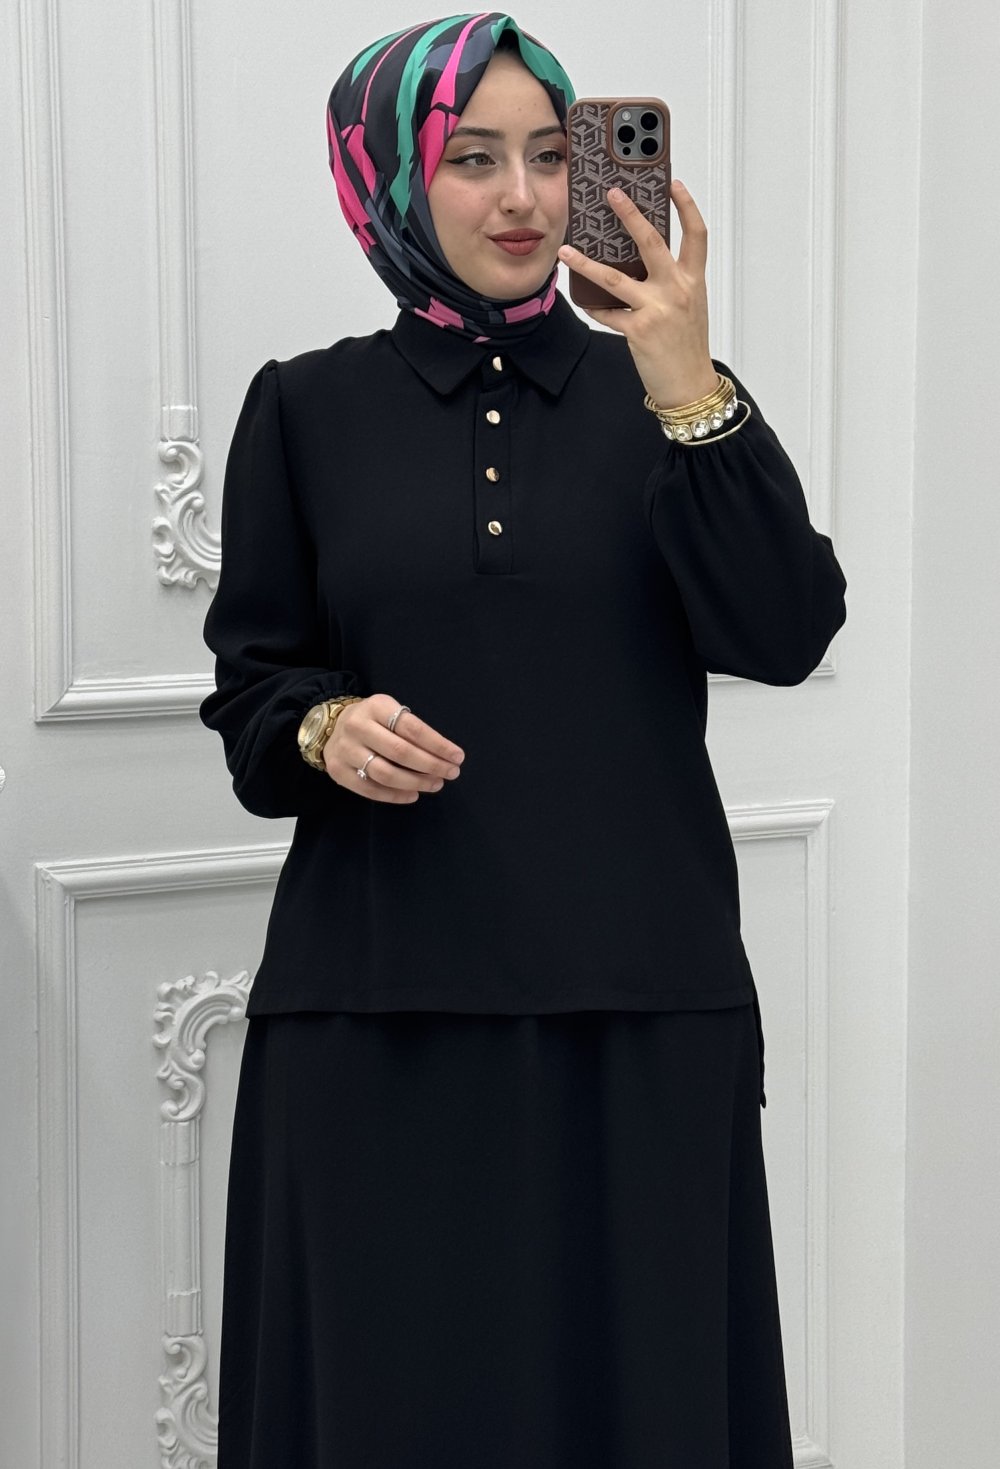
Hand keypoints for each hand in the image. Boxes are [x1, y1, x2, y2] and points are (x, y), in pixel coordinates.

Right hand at [324, 693, 464, 802]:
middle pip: (400, 752)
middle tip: (451, 773)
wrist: (329, 727)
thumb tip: (444, 755)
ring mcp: (346, 750)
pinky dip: (395, 796)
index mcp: (376, 707)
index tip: (457, 756)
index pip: (412, 728)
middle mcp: (358, 727)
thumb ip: (412, 729)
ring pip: (385, 773)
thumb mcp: (389, 712)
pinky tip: (413, 795)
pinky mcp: (338, 772)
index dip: (438, 745)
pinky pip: (370, 789)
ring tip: (435, 785)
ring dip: (415, 782)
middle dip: (431, 765)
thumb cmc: (372, 721)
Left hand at [557, 179, 717, 409]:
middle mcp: (677, 290)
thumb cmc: (688, 346)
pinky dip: (593, 307)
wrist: (690, 385)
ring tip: (566, 250)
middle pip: (651, 242)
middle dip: (630, 214)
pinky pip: (607, 313)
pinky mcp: (638, 330)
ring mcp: (657, 309)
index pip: (696, 234)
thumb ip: (671, 281)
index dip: (686, 206)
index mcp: (693, 280)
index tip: (672, 184)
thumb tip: (639, 260)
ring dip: (586, 263)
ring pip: (614, 277)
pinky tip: (581, 299)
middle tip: (612, 193)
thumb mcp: (688, 306)